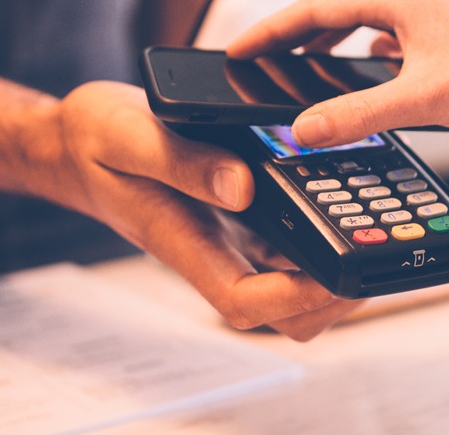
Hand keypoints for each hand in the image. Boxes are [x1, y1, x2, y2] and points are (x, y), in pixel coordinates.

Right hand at [48, 81, 362, 340]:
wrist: (78, 141)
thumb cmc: (95, 142)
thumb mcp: (129, 137)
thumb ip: (182, 162)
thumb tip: (243, 187)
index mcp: (186, 245)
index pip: (245, 303)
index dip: (295, 300)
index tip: (332, 270)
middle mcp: (216, 252)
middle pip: (285, 311)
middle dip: (333, 294)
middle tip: (369, 244)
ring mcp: (232, 239)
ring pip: (295, 283)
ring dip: (334, 264)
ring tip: (365, 217)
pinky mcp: (244, 218)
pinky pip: (293, 240)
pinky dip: (323, 226)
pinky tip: (341, 188)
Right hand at [226, 0, 448, 146]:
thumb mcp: (419, 100)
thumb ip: (357, 116)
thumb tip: (305, 128)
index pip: (312, 11)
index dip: (269, 33)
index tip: (237, 50)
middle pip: (333, 15)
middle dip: (294, 41)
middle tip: (260, 64)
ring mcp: (428, 14)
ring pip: (361, 28)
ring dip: (330, 51)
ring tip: (299, 74)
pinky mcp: (443, 36)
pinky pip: (388, 42)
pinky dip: (364, 61)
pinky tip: (363, 84)